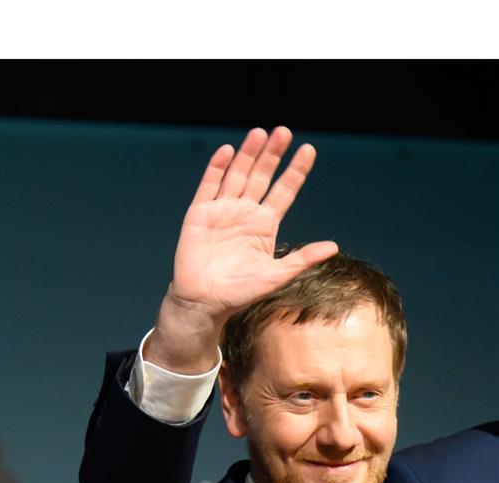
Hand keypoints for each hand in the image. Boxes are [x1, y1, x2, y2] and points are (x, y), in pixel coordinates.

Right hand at [146, 127, 337, 372]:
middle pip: (261, 176)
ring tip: (259, 133)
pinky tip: (227, 151)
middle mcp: (245, 213)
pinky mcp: (199, 214)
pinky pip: (209, 186)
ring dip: (247, 154)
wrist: (203, 301)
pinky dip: (217, 168)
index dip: (296, 170)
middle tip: (283, 132)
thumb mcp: (275, 276)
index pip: (284, 190)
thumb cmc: (239, 293)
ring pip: (237, 175)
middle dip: (272, 155)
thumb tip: (333, 247)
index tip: (308, 150)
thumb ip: (301, 259)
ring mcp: (222, 211)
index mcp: (265, 224)